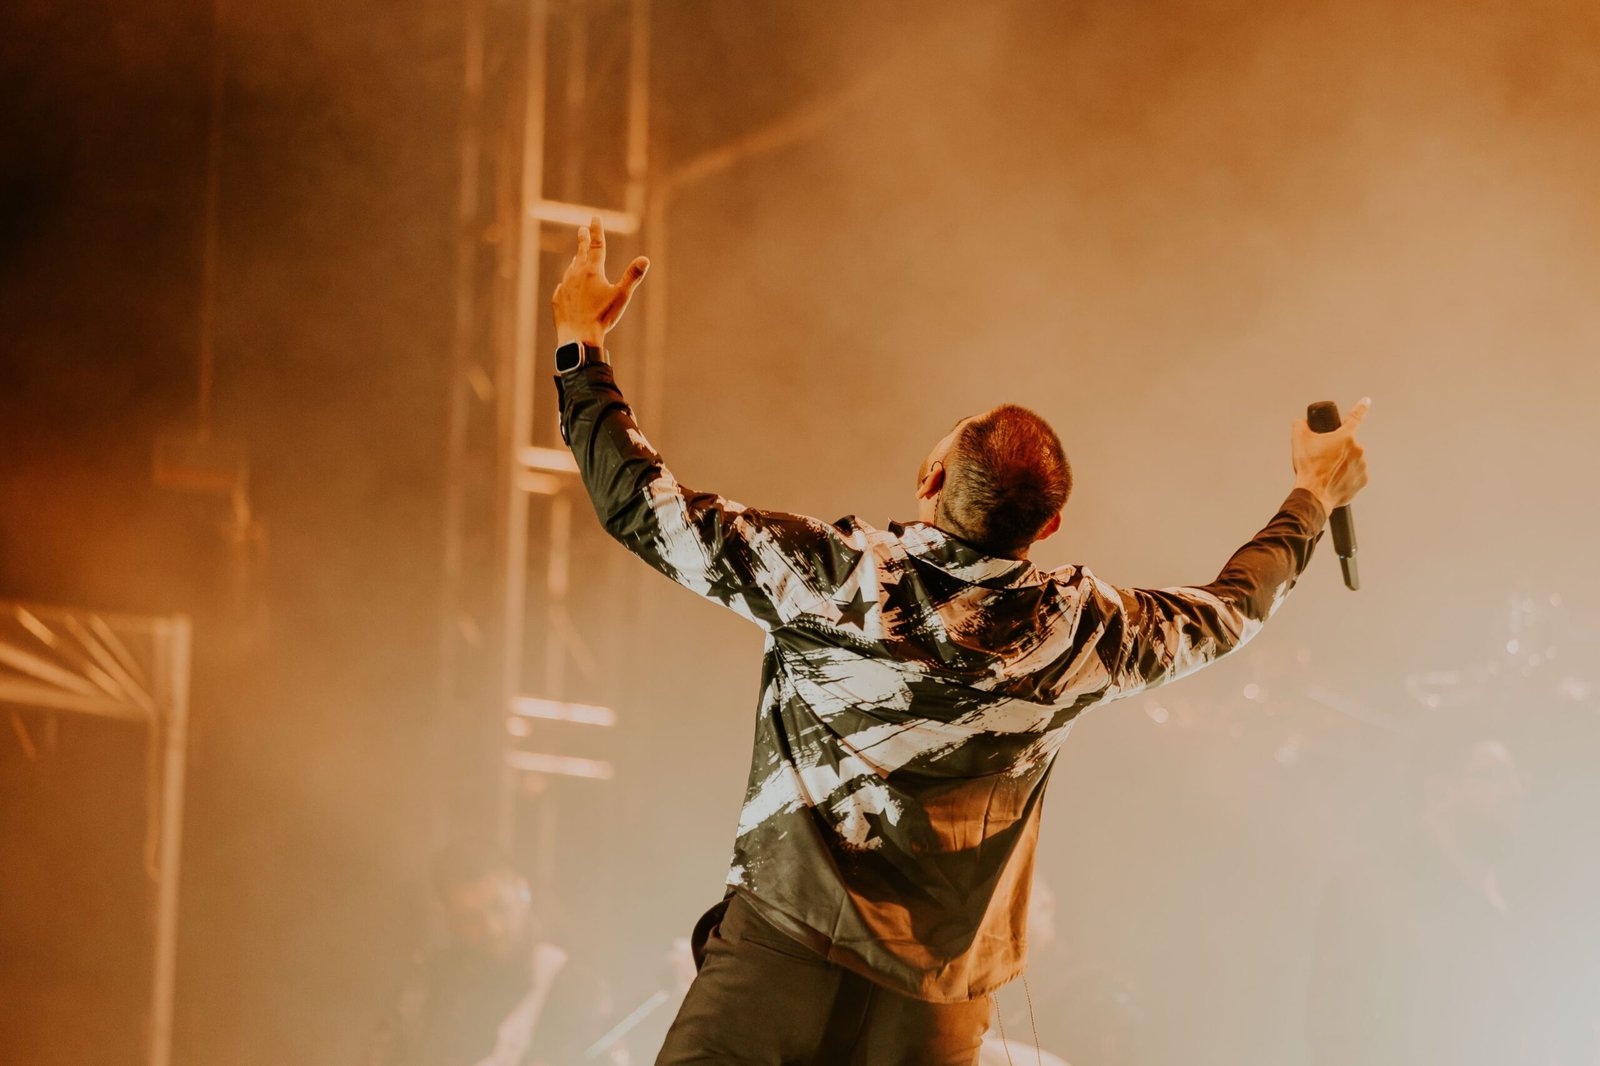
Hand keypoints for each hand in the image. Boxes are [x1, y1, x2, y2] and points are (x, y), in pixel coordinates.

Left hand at [550, 216, 648, 347]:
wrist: (578, 336)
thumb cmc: (602, 317)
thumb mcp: (621, 296)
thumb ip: (632, 276)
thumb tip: (645, 259)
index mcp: (592, 271)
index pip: (597, 246)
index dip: (597, 231)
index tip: (595, 218)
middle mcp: (576, 275)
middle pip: (581, 253)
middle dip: (582, 240)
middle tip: (581, 229)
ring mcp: (565, 287)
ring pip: (570, 269)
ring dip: (575, 261)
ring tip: (576, 257)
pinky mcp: (558, 300)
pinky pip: (562, 287)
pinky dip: (566, 283)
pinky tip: (565, 285)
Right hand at [1292, 396, 1370, 515]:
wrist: (1314, 494)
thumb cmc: (1308, 467)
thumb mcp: (1298, 440)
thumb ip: (1300, 425)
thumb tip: (1302, 422)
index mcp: (1346, 437)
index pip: (1356, 416)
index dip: (1361, 407)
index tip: (1366, 401)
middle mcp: (1359, 450)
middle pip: (1347, 444)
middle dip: (1337, 449)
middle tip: (1322, 458)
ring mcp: (1362, 466)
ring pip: (1352, 460)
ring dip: (1342, 463)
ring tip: (1326, 472)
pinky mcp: (1363, 481)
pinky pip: (1355, 474)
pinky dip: (1345, 476)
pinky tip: (1333, 480)